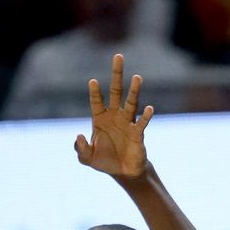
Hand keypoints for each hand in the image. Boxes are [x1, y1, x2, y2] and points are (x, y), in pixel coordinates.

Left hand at [74, 54, 153, 179]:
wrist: (123, 172)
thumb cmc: (104, 161)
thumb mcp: (86, 158)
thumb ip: (80, 149)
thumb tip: (79, 135)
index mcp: (100, 119)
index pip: (96, 101)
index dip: (95, 92)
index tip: (93, 81)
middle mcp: (115, 116)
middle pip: (116, 91)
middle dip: (116, 75)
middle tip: (118, 57)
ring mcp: (128, 122)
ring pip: (131, 102)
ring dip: (134, 90)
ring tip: (137, 77)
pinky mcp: (138, 133)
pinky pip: (142, 122)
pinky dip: (146, 116)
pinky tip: (150, 108)